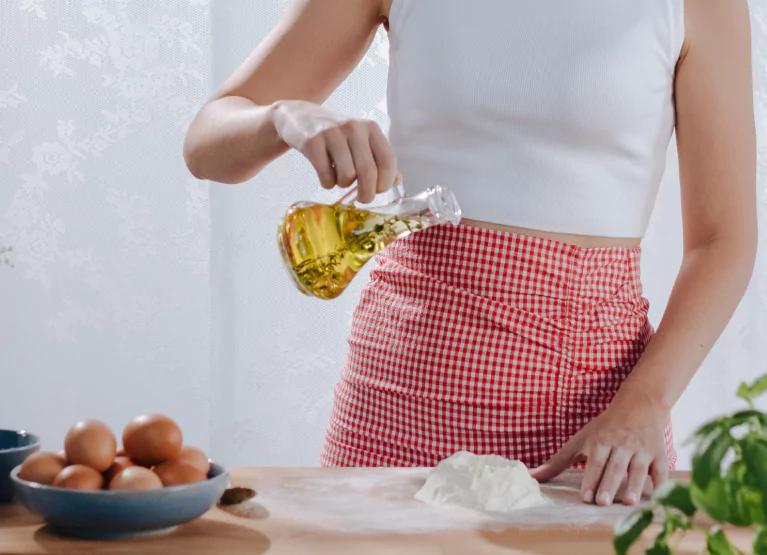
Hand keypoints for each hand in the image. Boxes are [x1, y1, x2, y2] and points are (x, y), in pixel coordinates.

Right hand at [272, 99, 399, 202]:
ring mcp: (332, 133)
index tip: (378, 190)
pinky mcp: (312, 142)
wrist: (300, 117)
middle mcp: (354, 128)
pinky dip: (327, 183)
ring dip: (343, 185)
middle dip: (367, 194)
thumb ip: (379, 159)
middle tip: (362, 199)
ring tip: (339, 177)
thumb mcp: (360, 141)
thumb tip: (397, 180)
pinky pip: (326, 176)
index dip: (385, 182)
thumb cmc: (336, 135)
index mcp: (371, 128)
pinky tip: (325, 175)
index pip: (387, 161)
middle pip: (368, 172)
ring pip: (347, 176)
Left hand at [530, 393, 669, 505]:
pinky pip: (661, 470)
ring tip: (628, 503)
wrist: (639, 405)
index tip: (585, 498)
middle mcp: (621, 444)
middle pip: (615, 467)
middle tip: (602, 502)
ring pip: (638, 469)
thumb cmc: (604, 428)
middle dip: (608, 484)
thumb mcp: (580, 440)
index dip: (590, 479)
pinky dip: (660, 483)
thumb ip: (558, 461)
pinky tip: (658, 496)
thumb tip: (532, 477)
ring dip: (634, 485)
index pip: (595, 462)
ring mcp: (642, 449)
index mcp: (601, 441)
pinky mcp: (660, 454)